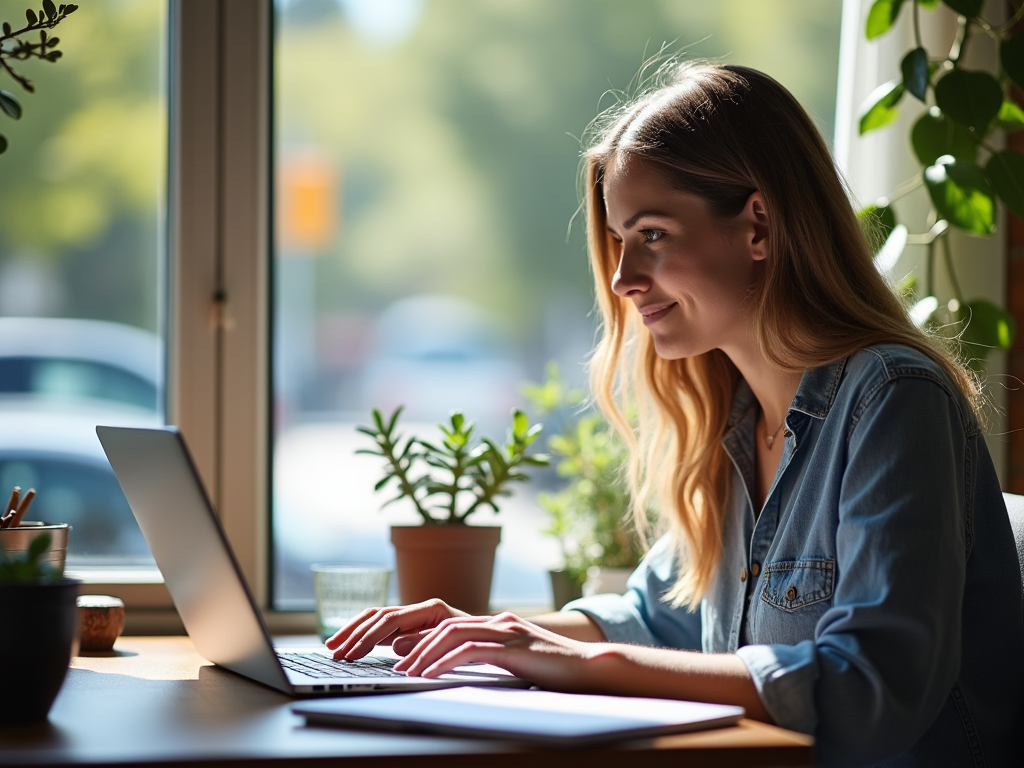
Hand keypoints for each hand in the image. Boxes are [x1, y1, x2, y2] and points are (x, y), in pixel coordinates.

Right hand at [325, 599, 469, 659]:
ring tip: (333, 646)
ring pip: (376, 619)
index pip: (390, 620)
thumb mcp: (457, 643)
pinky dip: (364, 635)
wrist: (497, 640)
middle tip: (334, 651)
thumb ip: (426, 642)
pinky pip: (382, 628)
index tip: (351, 653)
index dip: (368, 637)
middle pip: (378, 616)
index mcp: (431, 609)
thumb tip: (396, 644)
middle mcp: (420, 609)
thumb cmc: (479, 642)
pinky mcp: (412, 628)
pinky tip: (351, 645)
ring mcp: (414, 618)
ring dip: (353, 632)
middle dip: (353, 633)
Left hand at [393, 611, 603, 690]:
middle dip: (418, 646)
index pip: (451, 625)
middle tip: (398, 666)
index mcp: (498, 623)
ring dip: (425, 654)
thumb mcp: (517, 660)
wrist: (589, 666)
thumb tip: (465, 668)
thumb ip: (494, 658)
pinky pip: (470, 651)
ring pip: (453, 635)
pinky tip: (432, 674)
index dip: (425, 640)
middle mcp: (499, 621)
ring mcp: (506, 631)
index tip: (406, 658)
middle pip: (445, 626)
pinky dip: (446, 662)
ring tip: (407, 672)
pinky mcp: (512, 647)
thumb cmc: (556, 669)